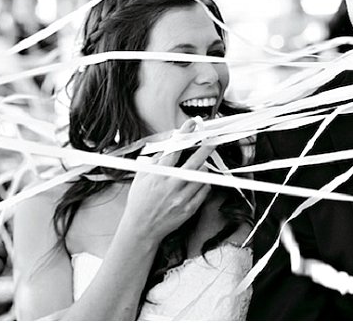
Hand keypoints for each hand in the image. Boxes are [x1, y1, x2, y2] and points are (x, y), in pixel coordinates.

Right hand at [122, 119, 214, 242]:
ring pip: (202, 176)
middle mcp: (171, 185)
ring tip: (199, 166)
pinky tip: (199, 182)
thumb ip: (155, 160)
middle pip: (195, 161)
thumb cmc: (140, 202)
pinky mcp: (189, 208)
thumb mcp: (141, 177)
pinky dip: (204, 183)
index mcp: (159, 175)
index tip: (192, 124)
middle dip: (206, 148)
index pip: (175, 149)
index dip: (185, 134)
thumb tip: (169, 145)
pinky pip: (204, 190)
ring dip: (203, 167)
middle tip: (212, 139)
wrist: (141, 228)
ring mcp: (182, 197)